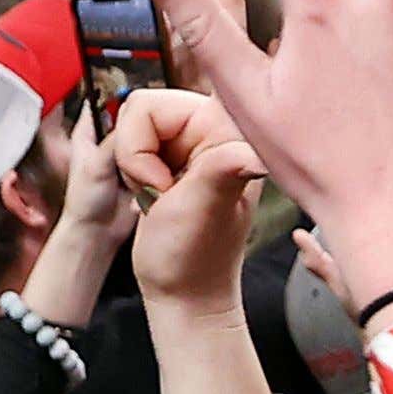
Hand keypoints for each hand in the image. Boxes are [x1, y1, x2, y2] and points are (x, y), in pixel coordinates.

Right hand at [104, 86, 263, 312]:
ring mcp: (195, 140)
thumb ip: (223, 168)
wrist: (185, 289)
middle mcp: (215, 126)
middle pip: (139, 111)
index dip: (142, 143)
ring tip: (161, 195)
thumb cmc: (195, 256)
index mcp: (228, 128)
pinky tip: (156, 194)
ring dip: (135, 165)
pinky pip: (134, 143)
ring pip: (132, 126)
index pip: (152, 104)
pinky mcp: (179, 154)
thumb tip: (260, 153)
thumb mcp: (206, 207)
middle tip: (162, 191)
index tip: (166, 182)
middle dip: (137, 155)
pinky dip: (134, 171)